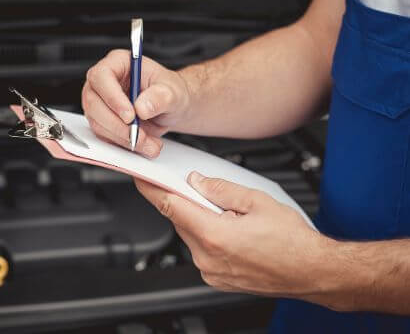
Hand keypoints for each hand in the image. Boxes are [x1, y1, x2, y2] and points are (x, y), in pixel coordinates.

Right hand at [82, 50, 192, 157]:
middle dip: (118, 124)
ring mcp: (100, 103)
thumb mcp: (173, 92)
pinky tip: (144, 144)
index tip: (130, 115)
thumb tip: (141, 107)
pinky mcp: (102, 121)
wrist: (171, 108)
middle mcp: (104, 82)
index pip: (101, 76)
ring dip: (124, 138)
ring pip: (98, 123)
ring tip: (149, 143)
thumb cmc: (169, 92)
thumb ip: (160, 97)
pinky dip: (124, 144)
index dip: (112, 97)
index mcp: (118, 63)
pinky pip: (105, 136)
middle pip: (94, 103)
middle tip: (140, 135)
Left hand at [134, 172, 332, 298]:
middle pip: (180, 220)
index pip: (171, 206)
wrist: (313, 273)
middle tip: (203, 189)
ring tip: (229, 214)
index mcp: (215, 236)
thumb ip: (221, 189)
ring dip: (199, 220)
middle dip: (186, 201)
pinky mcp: (217, 278)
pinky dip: (208, 236)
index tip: (141, 177)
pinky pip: (201, 250)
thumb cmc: (293, 241)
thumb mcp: (258, 201)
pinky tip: (230, 230)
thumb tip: (197, 181)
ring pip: (190, 235)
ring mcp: (211, 271)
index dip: (152, 189)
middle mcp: (208, 258)